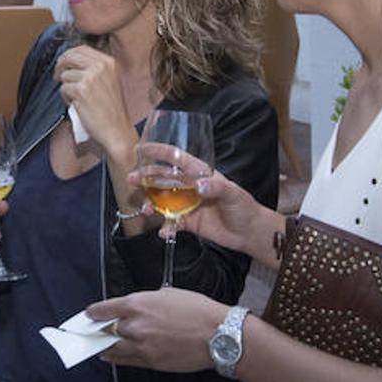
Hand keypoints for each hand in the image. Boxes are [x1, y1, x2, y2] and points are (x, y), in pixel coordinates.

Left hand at [53, 45, 135, 156]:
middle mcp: (100, 66)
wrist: (116, 129)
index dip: (68, 55)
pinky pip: (63, 89)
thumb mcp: (109, 80)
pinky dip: (66, 98)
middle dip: (60, 66)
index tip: (63, 64)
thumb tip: (69, 60)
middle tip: (57, 76)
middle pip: (70, 57)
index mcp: (108, 62)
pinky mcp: (81, 90)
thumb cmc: (111, 109)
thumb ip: (94, 68)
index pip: (81, 49)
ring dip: (66, 87)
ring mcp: (90, 77)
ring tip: (76, 98)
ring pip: (65, 75)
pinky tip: (76, 105)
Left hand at [86, 287, 228, 371]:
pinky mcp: (151, 362)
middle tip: (91, 331)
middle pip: (107, 330)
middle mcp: (135, 325)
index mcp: (138, 304)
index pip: (105, 309)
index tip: (89, 314)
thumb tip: (136, 308)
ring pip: (113, 348)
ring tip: (96, 346)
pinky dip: (115, 358)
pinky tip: (109, 356)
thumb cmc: (198, 311)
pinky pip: (126, 361)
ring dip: (103, 346)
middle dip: (99, 330)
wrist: (219, 335)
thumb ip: (146, 302)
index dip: (94, 312)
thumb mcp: (168, 294)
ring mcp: (142, 346)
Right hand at [125, 161, 275, 260]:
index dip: (161, 152)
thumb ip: (216, 187)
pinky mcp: (188, 222)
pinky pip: (171, 223)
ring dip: (151, 204)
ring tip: (145, 209)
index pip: (178, 159)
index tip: (143, 148)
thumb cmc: (244, 207)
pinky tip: (164, 232)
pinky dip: (165, 228)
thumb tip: (199, 185)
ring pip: (162, 201)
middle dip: (146, 178)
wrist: (249, 233)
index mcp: (200, 174)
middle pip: (163, 180)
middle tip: (131, 179)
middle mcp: (190, 187)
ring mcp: (187, 205)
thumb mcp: (233, 193)